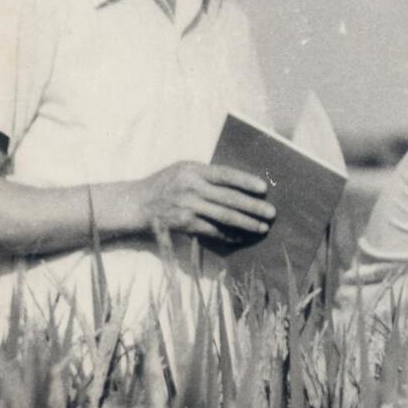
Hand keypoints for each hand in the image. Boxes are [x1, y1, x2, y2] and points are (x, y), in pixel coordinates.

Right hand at [131, 161, 275, 241]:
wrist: (135, 203)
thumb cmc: (165, 183)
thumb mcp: (183, 170)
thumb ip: (207, 174)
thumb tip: (240, 183)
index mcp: (193, 170)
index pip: (225, 174)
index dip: (246, 181)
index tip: (264, 188)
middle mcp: (191, 187)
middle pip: (228, 198)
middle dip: (253, 207)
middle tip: (271, 213)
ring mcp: (187, 206)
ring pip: (223, 216)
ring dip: (246, 223)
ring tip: (262, 227)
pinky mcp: (184, 224)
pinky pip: (212, 230)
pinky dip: (229, 235)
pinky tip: (242, 237)